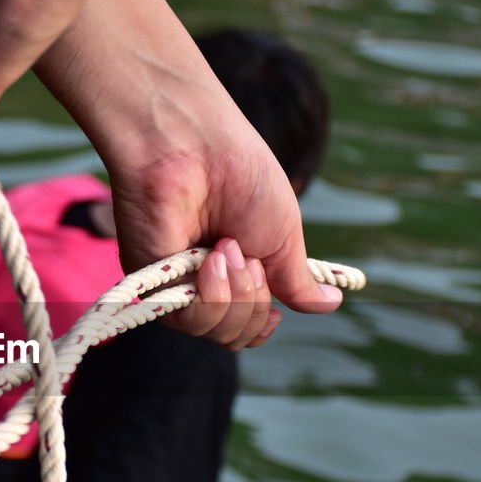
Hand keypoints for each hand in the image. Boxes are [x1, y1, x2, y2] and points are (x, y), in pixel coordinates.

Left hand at [36, 0, 341, 348]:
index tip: (276, 300)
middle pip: (237, 335)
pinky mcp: (150, 285)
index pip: (248, 326)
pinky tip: (211, 258)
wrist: (192, 146)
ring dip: (238, 295)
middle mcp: (201, 284)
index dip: (263, 323)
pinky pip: (190, 320)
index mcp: (233, 271)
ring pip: (217, 332)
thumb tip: (330, 304)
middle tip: (248, 254)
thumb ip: (297, 278)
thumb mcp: (282, 232)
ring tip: (227, 247)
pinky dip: (212, 295)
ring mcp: (174, 286)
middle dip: (256, 301)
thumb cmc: (238, 174)